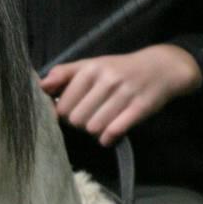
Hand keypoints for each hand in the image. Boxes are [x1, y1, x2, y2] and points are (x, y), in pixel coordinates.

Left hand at [39, 45, 201, 145]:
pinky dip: (108, 138)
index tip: (73, 110)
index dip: (64, 114)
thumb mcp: (91, 65)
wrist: (162, 68)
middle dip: (80, 123)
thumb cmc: (119, 70)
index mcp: (91, 68)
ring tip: (101, 123)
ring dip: (95, 131)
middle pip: (76, 120)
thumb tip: (41, 85)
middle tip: (89, 117)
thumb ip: (64, 74)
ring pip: (93, 128)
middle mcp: (107, 79)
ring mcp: (124, 93)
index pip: (62, 106)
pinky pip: (113, 132)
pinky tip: (110, 134)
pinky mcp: (140, 107)